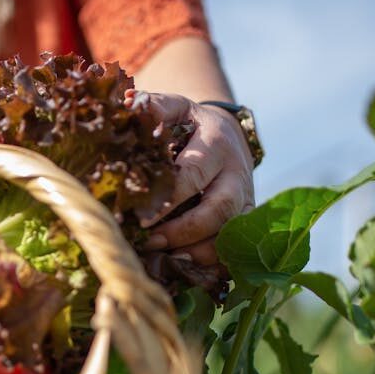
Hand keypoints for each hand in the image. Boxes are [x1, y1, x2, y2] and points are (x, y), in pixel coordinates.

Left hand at [135, 93, 254, 265]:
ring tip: (165, 259)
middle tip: (150, 242)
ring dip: (198, 251)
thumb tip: (127, 105)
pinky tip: (186, 268)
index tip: (140, 218)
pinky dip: (213, 262)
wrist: (227, 134)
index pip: (193, 175)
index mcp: (216, 143)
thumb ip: (154, 107)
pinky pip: (236, 248)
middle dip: (183, 232)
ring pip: (230, 234)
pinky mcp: (247, 218)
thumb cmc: (190, 124)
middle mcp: (237, 173)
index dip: (167, 200)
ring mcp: (246, 198)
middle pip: (218, 210)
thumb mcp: (176, 108)